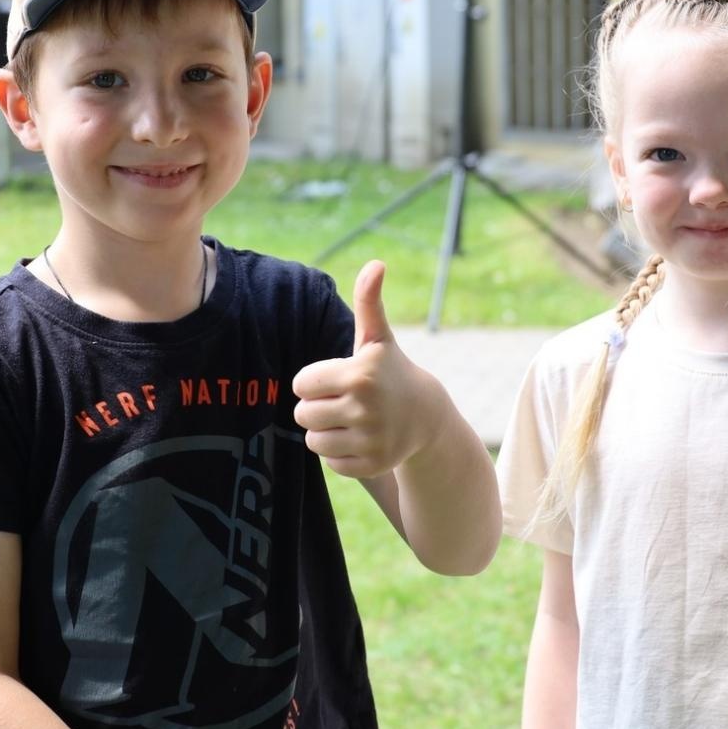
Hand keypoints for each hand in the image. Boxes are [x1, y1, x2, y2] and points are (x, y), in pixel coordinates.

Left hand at [292, 261, 434, 478]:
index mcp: (358, 374)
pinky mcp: (371, 465)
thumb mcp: (377, 338)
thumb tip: (376, 263)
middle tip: (343, 401)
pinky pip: (329, 463)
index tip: (338, 379)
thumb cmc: (391, 371)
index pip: (301, 384)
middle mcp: (364, 409)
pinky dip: (339, 453)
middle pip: (302, 414)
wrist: (426, 417)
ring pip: (313, 441)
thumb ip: (368, 301)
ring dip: (324, 431)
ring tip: (349, 420)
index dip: (314, 381)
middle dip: (316, 406)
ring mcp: (369, 440)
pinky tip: (360, 439)